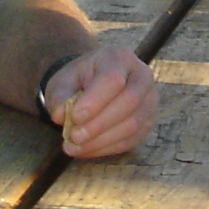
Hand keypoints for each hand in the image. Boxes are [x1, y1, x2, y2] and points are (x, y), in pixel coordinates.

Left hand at [41, 46, 158, 156]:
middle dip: (99, 124)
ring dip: (101, 140)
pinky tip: (86, 150)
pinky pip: (131, 140)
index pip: (112, 79)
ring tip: (74, 147)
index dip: (95, 101)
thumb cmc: (78, 81)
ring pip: (132, 125)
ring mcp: (149, 100)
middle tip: (74, 137)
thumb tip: (60, 114)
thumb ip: (59, 96)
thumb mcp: (62, 82)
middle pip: (128, 102)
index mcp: (119, 58)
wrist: (92, 85)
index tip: (74, 117)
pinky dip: (106, 148)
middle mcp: (142, 76)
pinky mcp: (147, 122)